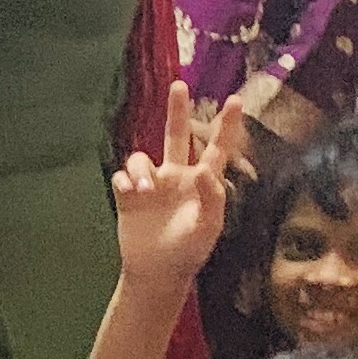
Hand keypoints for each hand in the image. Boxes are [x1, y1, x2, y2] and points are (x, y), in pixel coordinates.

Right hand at [110, 77, 237, 287]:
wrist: (156, 272)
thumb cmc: (188, 252)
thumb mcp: (208, 226)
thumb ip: (211, 196)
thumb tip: (204, 168)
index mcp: (201, 183)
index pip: (216, 148)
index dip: (226, 125)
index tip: (235, 100)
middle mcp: (176, 177)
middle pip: (177, 136)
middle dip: (177, 110)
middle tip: (179, 85)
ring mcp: (152, 185)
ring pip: (142, 158)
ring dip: (141, 169)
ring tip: (143, 189)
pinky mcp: (128, 196)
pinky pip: (122, 177)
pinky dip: (124, 180)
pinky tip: (129, 192)